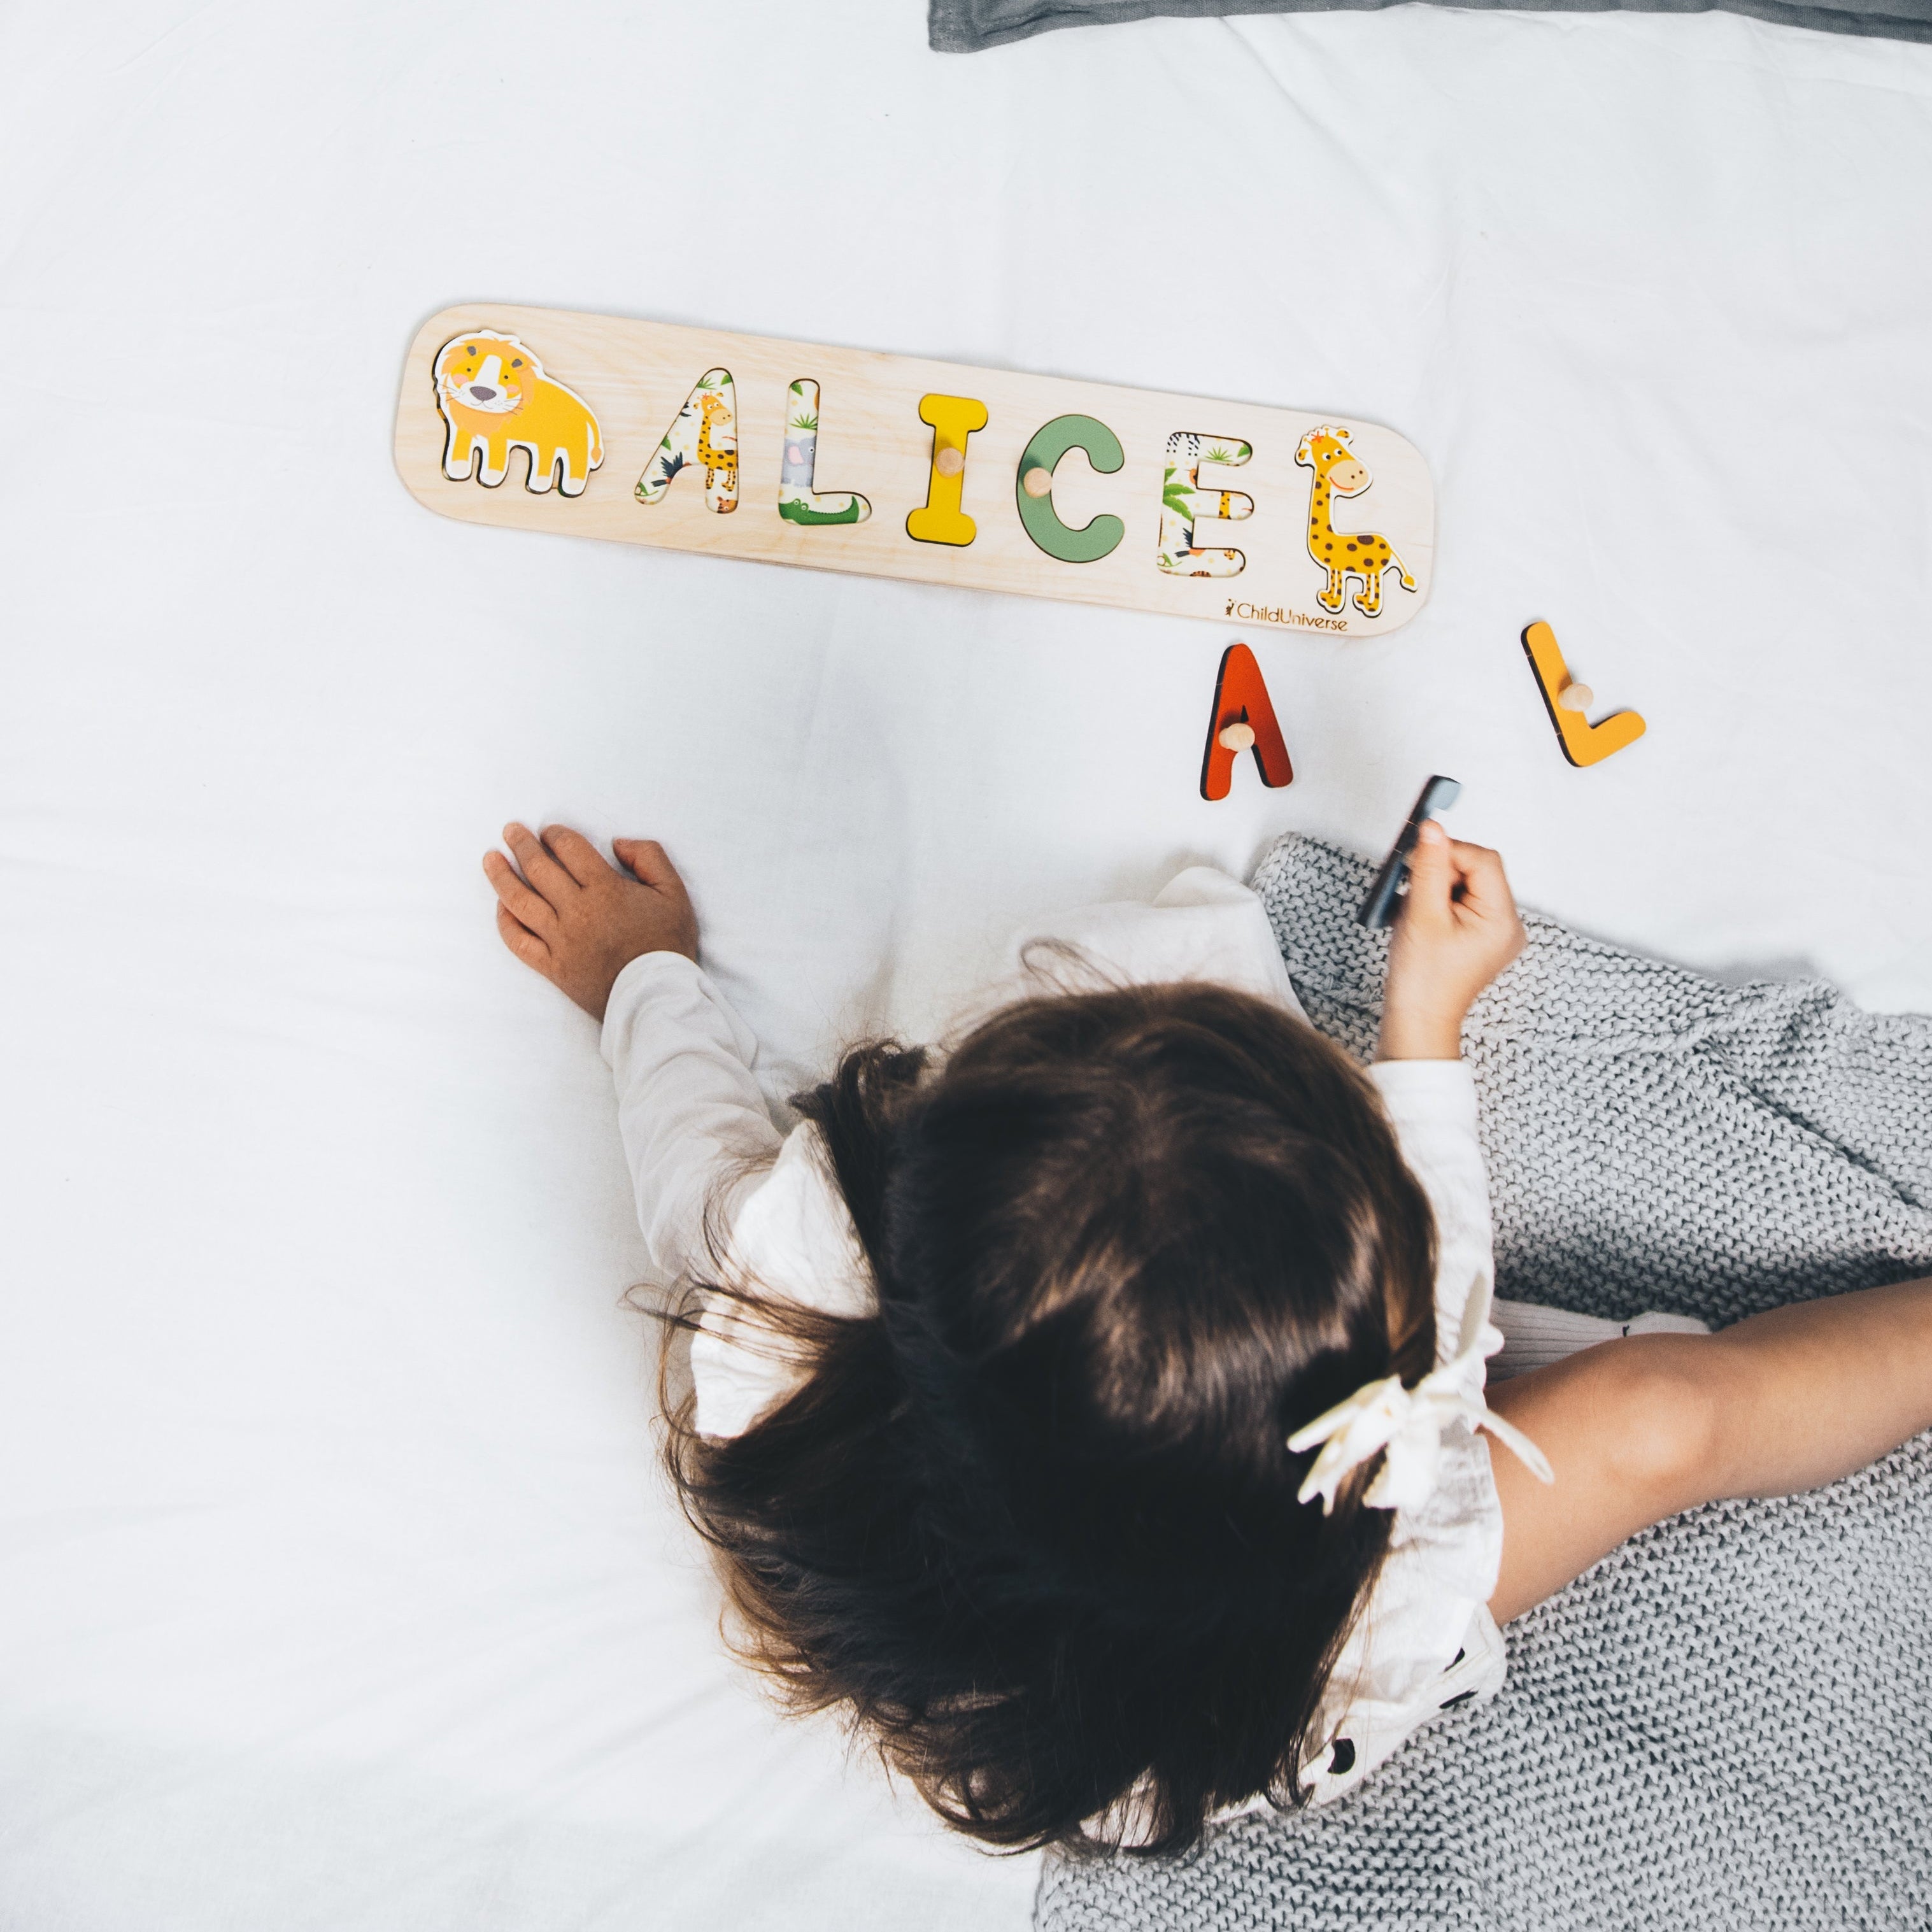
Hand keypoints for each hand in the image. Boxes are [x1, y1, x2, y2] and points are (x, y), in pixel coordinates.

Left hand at [483, 824, 697, 1019]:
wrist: (658, 997)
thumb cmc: (667, 945)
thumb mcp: (674, 893)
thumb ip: (649, 857)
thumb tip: (617, 843)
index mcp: (606, 889)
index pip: (570, 850)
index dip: (555, 834)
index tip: (548, 831)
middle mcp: (577, 911)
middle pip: (539, 869)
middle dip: (522, 845)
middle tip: (511, 830)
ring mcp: (561, 940)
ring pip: (520, 901)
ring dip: (501, 876)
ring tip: (490, 858)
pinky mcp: (553, 966)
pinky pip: (519, 941)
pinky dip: (505, 922)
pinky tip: (501, 906)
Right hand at [1378, 821, 1524, 1059]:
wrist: (1419, 1020)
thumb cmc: (1422, 980)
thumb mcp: (1421, 915)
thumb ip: (1428, 867)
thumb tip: (1432, 829)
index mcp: (1502, 919)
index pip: (1483, 860)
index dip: (1449, 852)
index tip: (1418, 857)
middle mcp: (1508, 924)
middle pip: (1476, 870)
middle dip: (1441, 873)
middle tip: (1414, 892)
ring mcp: (1496, 932)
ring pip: (1467, 885)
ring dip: (1437, 889)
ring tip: (1418, 915)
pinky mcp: (1482, 937)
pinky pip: (1464, 903)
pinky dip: (1440, 904)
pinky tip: (1424, 922)